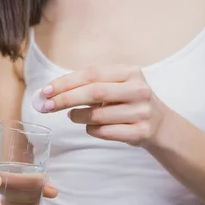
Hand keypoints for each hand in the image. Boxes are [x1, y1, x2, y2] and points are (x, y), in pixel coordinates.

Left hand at [36, 65, 169, 147]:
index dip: (66, 82)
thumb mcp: (113, 85)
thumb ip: (86, 85)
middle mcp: (139, 89)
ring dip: (78, 117)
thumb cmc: (125, 101)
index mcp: (130, 71)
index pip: (91, 74)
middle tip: (47, 106)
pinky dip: (91, 130)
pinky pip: (104, 132)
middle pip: (94, 92)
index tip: (45, 91)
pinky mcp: (141, 131)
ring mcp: (142, 111)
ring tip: (74, 116)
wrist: (158, 124)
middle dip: (66, 99)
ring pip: (97, 116)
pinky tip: (92, 126)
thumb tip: (48, 94)